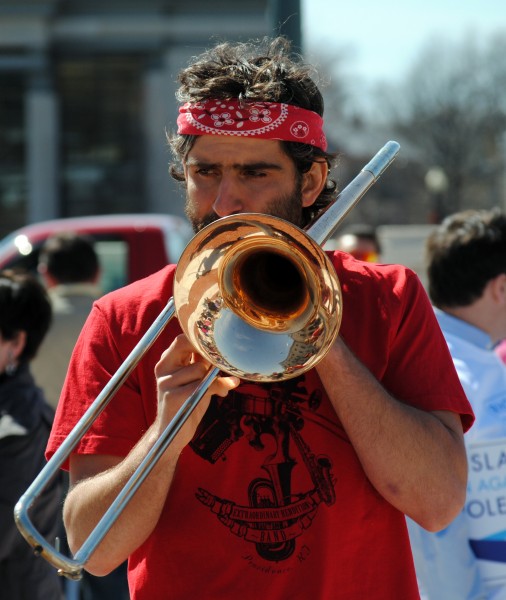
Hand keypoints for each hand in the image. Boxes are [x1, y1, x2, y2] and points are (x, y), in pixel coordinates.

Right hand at [154, 333, 239, 449]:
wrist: (171, 435)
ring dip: (216, 377)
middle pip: (188, 347)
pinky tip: (224, 392)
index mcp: (166, 362)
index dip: (201, 341)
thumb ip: (202, 363)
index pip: (182, 339)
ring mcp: (167, 383)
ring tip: (222, 386)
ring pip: (200, 368)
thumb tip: (226, 349)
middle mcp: (163, 369)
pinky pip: (204, 385)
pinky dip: (219, 387)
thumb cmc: (186, 403)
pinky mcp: (175, 397)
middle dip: (208, 356)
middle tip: (221, 364)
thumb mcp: (193, 379)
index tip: (217, 349)